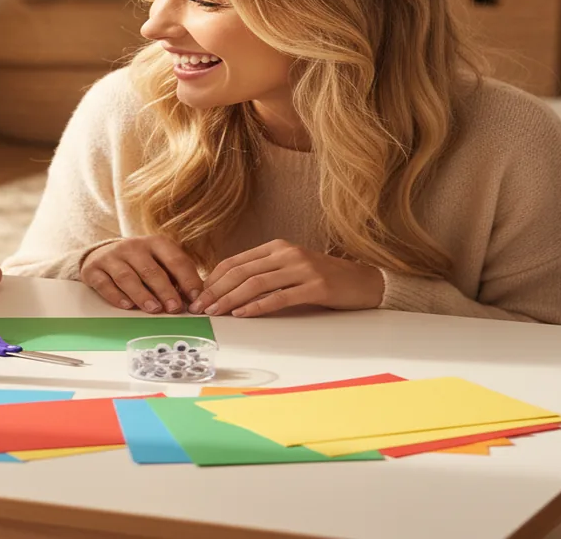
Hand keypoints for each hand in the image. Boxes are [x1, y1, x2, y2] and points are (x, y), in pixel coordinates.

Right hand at [80, 236, 203, 314]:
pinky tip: (126, 306)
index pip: (175, 260)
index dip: (187, 279)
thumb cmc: (141, 262)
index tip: (196, 298)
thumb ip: (177, 277)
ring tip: (153, 309)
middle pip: (150, 270)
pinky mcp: (94, 269)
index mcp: (155, 243)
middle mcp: (133, 247)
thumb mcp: (160, 261)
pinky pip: (104, 283)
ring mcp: (112, 257)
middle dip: (164, 290)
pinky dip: (115, 295)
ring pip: (127, 276)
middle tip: (174, 308)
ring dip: (141, 294)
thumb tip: (197, 298)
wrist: (103, 253)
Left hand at [188, 239, 384, 317]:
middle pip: (241, 272)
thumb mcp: (290, 268)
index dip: (213, 279)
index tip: (197, 295)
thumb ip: (264, 273)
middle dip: (216, 290)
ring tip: (215, 312)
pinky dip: (258, 306)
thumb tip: (226, 290)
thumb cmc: (323, 278)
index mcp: (277, 247)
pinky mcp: (316, 287)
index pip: (235, 261)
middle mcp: (287, 254)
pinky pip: (280, 297)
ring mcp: (302, 269)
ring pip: (256, 283)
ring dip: (231, 299)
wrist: (363, 281)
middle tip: (199, 307)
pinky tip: (243, 314)